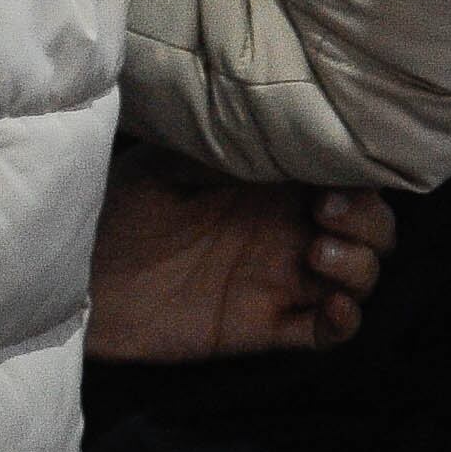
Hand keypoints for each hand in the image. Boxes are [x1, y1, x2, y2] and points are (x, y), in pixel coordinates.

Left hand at [84, 143, 394, 362]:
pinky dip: (344, 321)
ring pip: (361, 275)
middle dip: (368, 220)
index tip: (336, 171)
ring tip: (316, 254)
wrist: (78, 271)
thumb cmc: (122, 203)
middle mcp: (291, 229)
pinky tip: (333, 307)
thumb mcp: (172, 159)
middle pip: (372, 227)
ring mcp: (282, 280)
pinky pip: (326, 332)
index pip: (350, 175)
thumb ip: (229, 144)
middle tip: (323, 211)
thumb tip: (278, 119)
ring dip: (359, 264)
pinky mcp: (264, 327)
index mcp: (279, 185)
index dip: (362, 174)